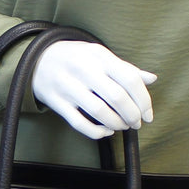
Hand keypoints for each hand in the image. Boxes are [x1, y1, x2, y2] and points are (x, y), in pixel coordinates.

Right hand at [32, 40, 156, 139]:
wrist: (37, 59)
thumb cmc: (76, 58)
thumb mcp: (100, 56)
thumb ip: (125, 68)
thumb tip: (152, 79)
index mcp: (99, 56)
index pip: (130, 78)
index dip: (144, 100)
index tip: (149, 114)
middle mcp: (84, 69)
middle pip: (117, 97)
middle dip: (133, 115)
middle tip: (137, 123)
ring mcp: (68, 86)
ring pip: (100, 112)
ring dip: (117, 124)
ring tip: (123, 126)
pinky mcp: (57, 103)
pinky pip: (80, 123)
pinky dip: (97, 132)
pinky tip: (106, 131)